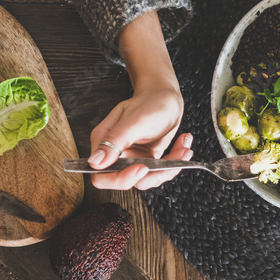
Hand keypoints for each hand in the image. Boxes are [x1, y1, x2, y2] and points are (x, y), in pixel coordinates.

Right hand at [88, 9, 193, 190]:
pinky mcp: (147, 160)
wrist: (166, 97)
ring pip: (146, 180)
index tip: (141, 168)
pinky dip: (175, 164)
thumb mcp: (135, 121)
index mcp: (105, 143)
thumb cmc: (150, 102)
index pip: (101, 175)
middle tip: (169, 164)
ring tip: (184, 150)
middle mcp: (117, 154)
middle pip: (126, 182)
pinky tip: (184, 147)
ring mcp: (132, 158)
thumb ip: (115, 141)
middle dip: (152, 175)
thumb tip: (96, 161)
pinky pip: (159, 173)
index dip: (119, 179)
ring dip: (169, 169)